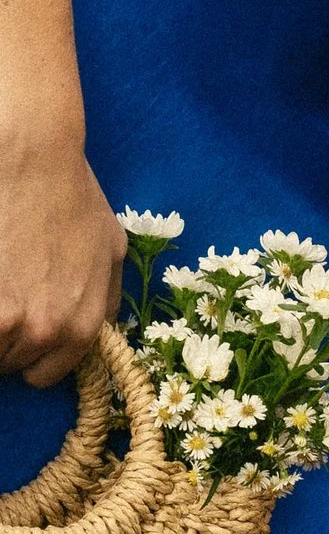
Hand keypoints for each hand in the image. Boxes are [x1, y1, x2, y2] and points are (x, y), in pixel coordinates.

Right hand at [0, 109, 123, 389]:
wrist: (32, 158)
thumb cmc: (73, 196)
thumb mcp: (112, 250)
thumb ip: (107, 299)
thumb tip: (101, 330)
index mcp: (79, 327)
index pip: (42, 375)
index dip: (27, 354)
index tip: (17, 330)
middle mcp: (42, 331)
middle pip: (7, 362)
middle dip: (3, 337)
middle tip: (4, 296)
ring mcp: (1, 316)